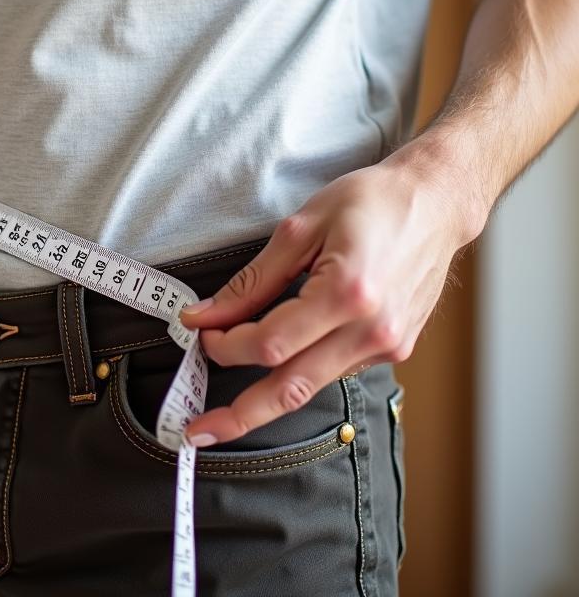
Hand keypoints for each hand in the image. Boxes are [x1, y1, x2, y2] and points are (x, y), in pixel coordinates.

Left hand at [178, 151, 482, 445]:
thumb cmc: (371, 202)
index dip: (226, 344)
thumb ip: (253, 279)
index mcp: (348, 293)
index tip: (200, 333)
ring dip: (266, 399)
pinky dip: (300, 371)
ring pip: (312, 386)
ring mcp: (388, 346)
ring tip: (227, 409)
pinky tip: (281, 361)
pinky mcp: (394, 350)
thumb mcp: (300, 228)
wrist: (437, 203)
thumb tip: (206, 315)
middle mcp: (372, 330)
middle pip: (291, 388)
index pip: (270, 343)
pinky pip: (334, 370)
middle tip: (198, 431)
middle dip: (240, 415)